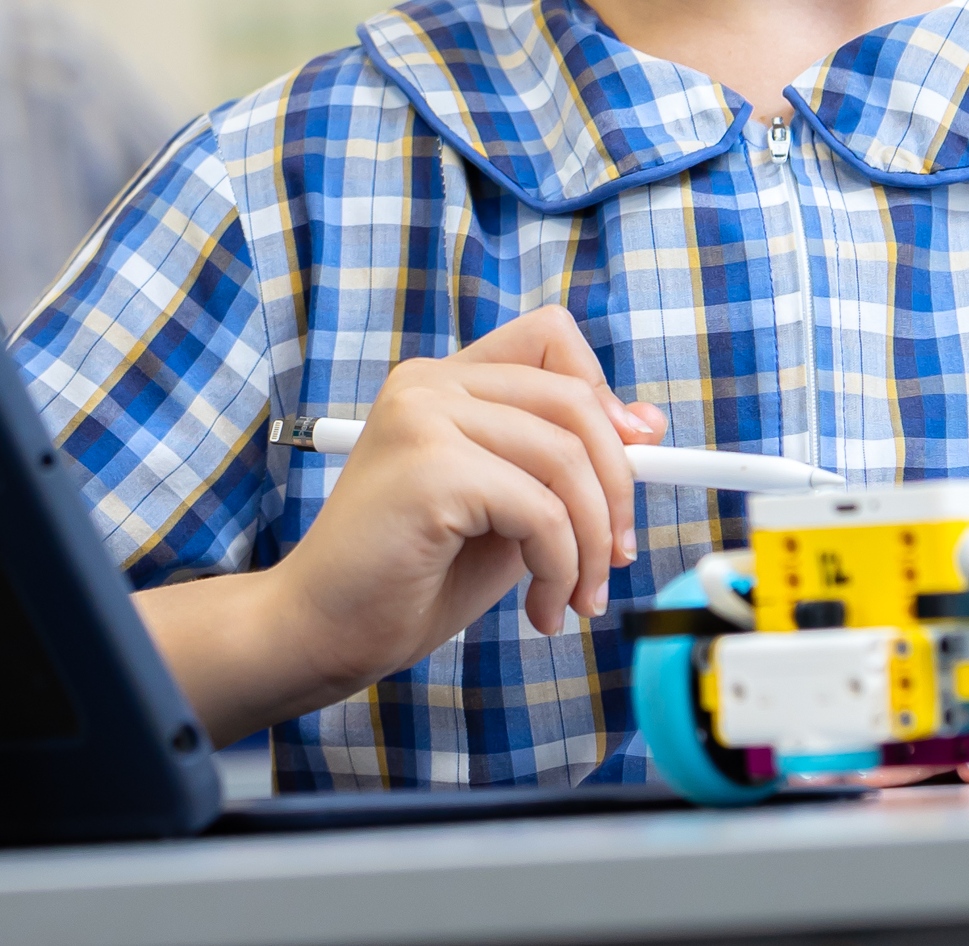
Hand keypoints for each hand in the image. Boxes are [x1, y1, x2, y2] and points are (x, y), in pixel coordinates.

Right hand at [134, 307, 664, 739]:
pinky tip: (540, 609)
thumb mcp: (504, 512)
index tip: (633, 459)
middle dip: (618, 486)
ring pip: (567, 459)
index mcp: (441, 383)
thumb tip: (648, 428)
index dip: (605, 395)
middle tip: (612, 559)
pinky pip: (541, 511)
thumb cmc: (408, 579)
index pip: (551, 337)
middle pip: (575, 399)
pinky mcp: (430, 468)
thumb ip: (559, 468)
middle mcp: (429, 385)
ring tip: (573, 599)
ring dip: (589, 544)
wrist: (320, 631)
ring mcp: (424, 418)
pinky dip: (560, 568)